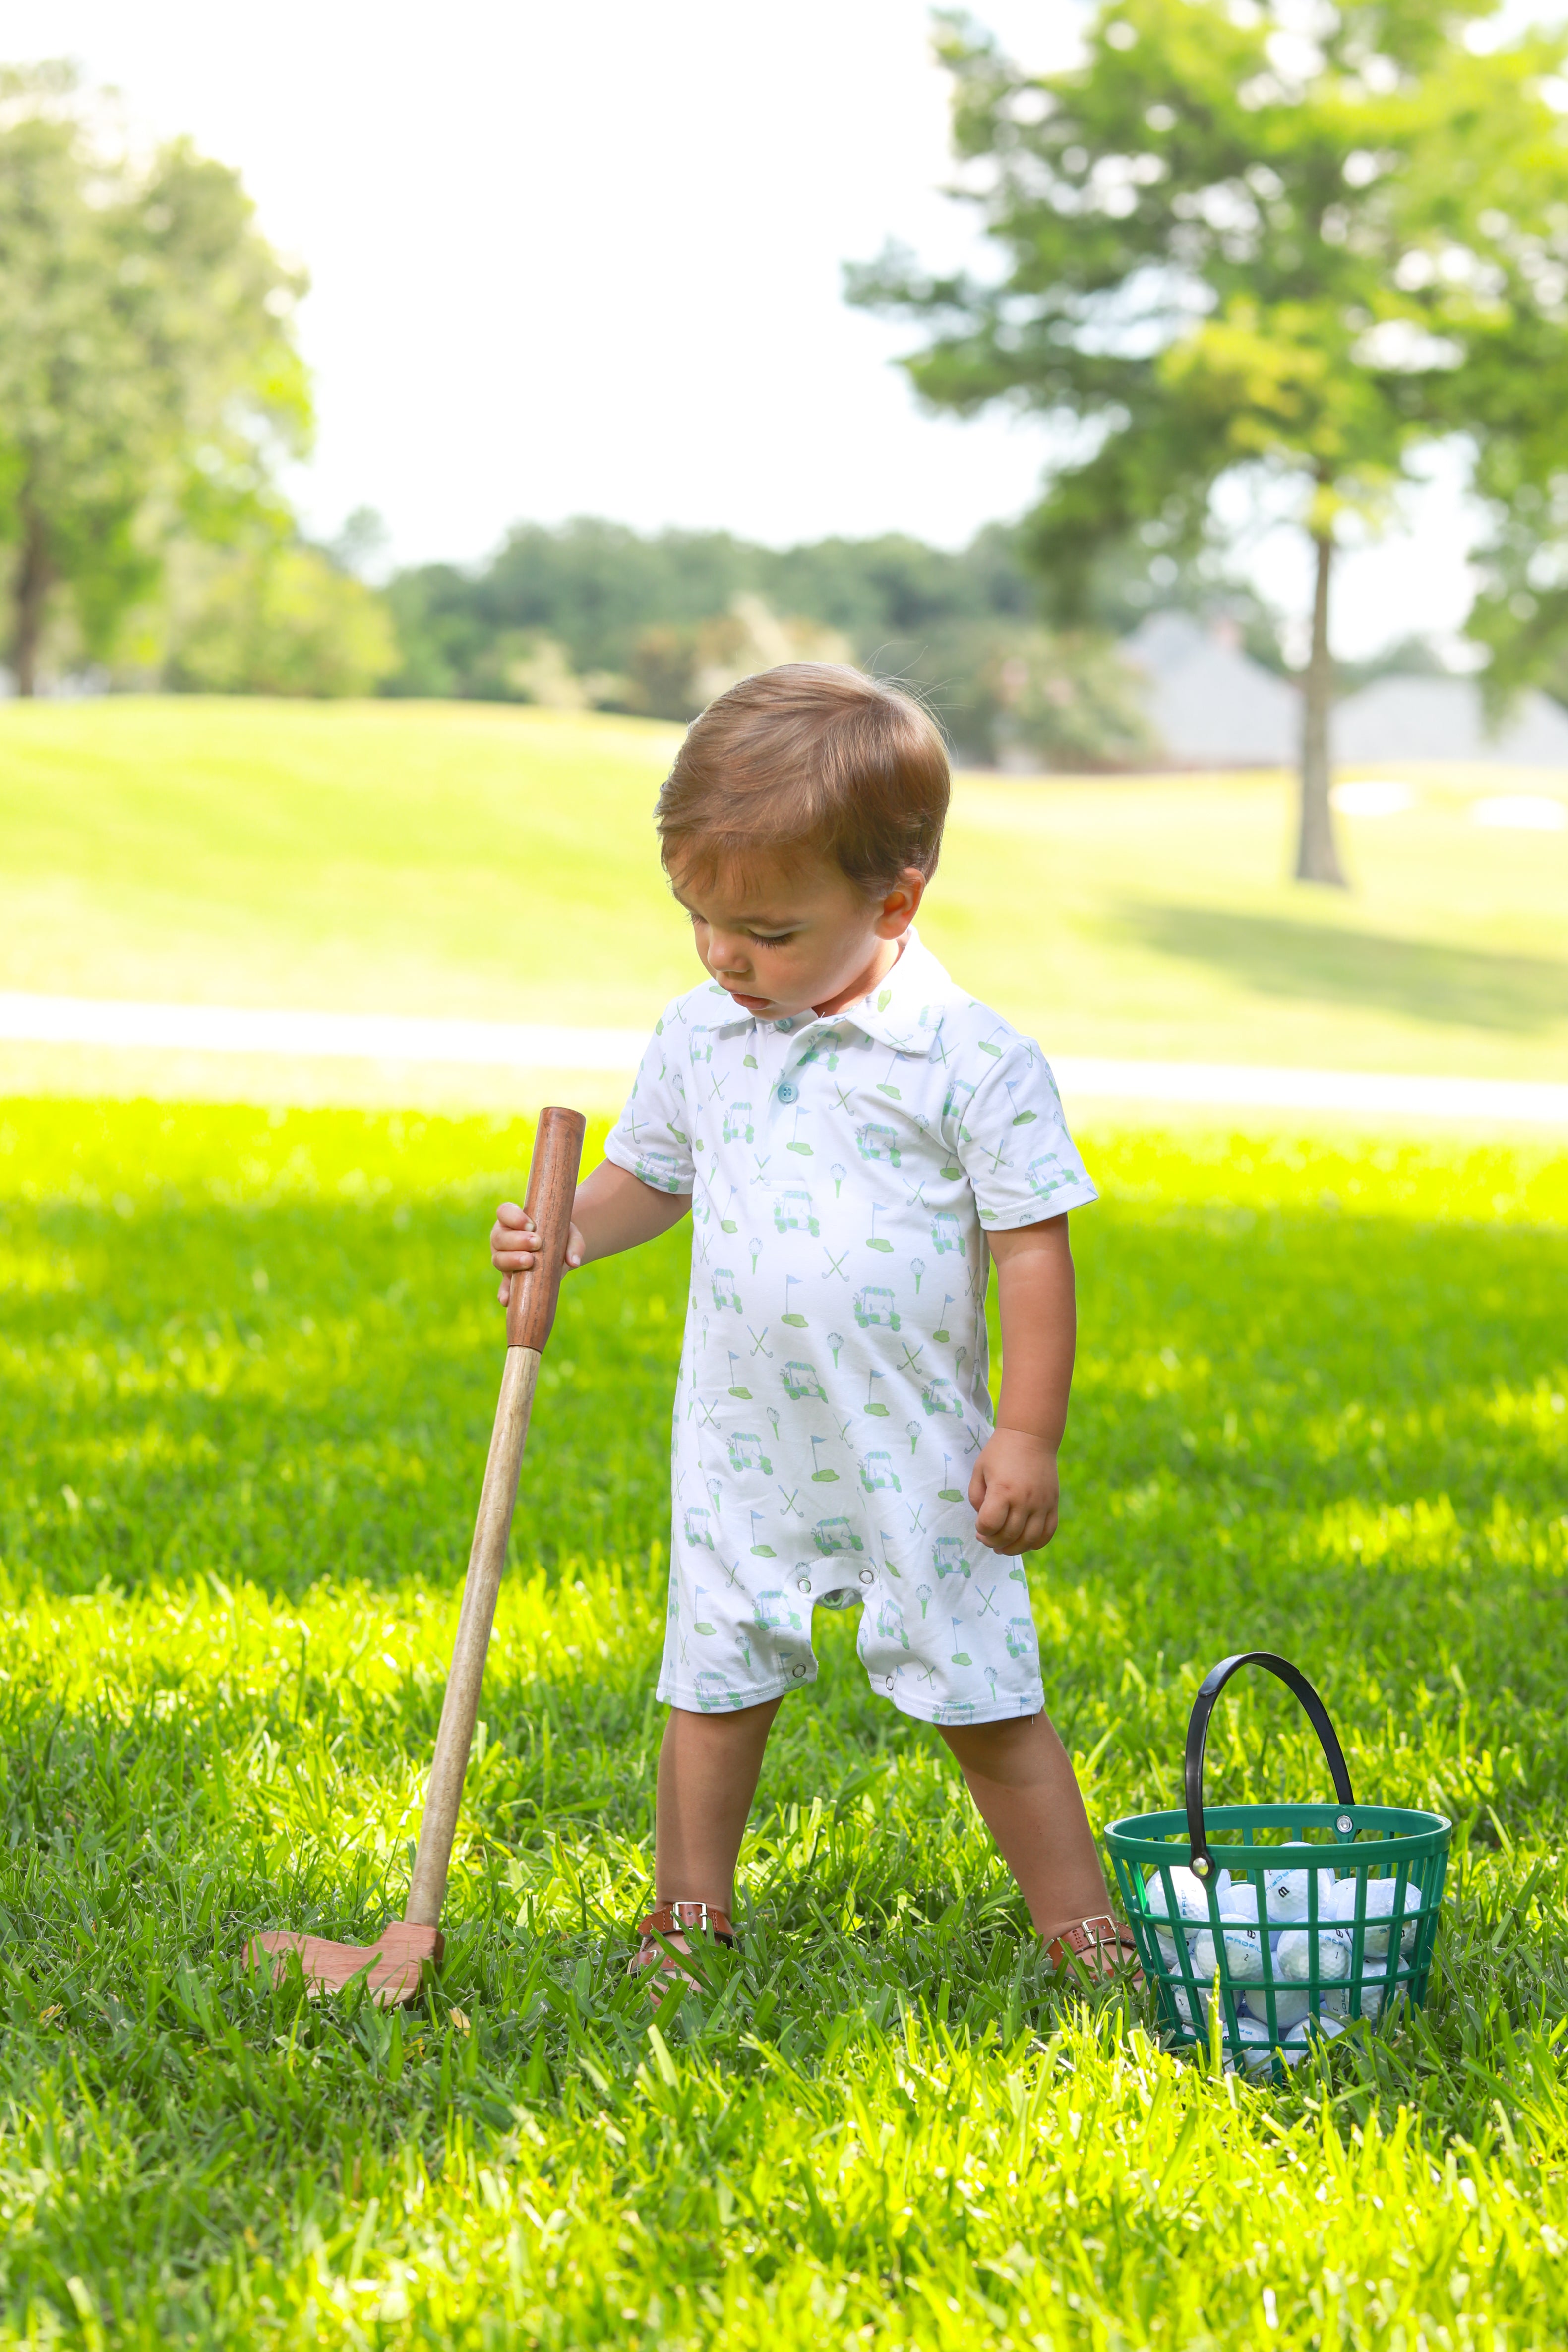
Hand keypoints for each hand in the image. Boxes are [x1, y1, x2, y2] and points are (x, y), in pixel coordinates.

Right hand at [490, 1199, 584, 1304]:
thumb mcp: (570, 1235)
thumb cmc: (560, 1235)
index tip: (531, 1225)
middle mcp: (503, 1237)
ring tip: (530, 1262)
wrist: (560, 1250)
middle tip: (537, 1243)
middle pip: (499, 1237)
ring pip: (498, 1259)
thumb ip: (574, 1244)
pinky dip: (505, 1292)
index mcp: (513, 1220)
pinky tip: (507, 1299)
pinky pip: (503, 1286)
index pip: (504, 1211)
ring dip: (511, 1261)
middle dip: (516, 1240)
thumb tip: (574, 1262)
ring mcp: (504, 1258)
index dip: (513, 1217)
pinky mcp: (509, 1279)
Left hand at [969, 1427, 1059, 1554]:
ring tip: (1003, 1546)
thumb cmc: (1000, 1452)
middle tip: (987, 1538)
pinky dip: (1035, 1543)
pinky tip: (1023, 1541)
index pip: (990, 1524)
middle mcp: (1024, 1499)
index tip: (979, 1527)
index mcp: (1003, 1490)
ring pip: (1029, 1540)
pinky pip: (1047, 1533)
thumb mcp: (979, 1470)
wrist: (1031, 1436)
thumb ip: (977, 1498)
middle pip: (1008, 1536)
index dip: (981, 1530)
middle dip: (993, 1542)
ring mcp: (1042, 1504)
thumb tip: (985, 1522)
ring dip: (1013, 1549)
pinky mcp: (1053, 1504)